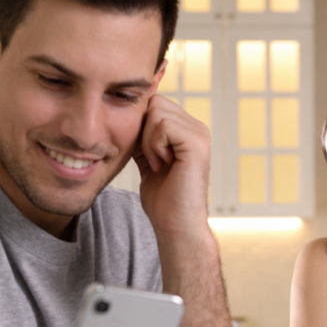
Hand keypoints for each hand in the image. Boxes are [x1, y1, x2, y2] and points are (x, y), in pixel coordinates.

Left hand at [134, 94, 210, 235]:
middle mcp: (197, 128)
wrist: (175, 224)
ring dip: (148, 141)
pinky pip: (163, 125)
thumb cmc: (163, 200)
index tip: (146, 156)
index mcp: (187, 130)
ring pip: (156, 112)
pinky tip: (163, 165)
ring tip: (159, 164)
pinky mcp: (197, 142)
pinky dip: (155, 146)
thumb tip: (127, 113)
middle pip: (154, 102)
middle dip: (143, 131)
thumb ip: (144, 136)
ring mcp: (199, 134)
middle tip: (152, 160)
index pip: (155, 103)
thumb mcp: (148, 159)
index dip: (141, 126)